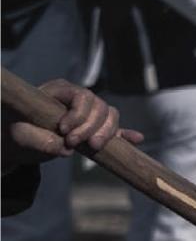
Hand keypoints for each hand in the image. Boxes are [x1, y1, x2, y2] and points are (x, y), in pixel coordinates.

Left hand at [4, 80, 139, 167]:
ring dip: (106, 132)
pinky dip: (125, 135)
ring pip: (110, 116)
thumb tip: (67, 150)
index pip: (81, 95)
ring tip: (92, 148)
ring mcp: (88, 113)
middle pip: (99, 106)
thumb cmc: (15, 134)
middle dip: (91, 127)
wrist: (17, 142)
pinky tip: (135, 140)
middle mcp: (77, 98)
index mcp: (58, 91)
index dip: (79, 113)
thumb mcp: (20, 137)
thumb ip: (39, 142)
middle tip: (73, 144)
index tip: (64, 131)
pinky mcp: (94, 128)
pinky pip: (116, 129)